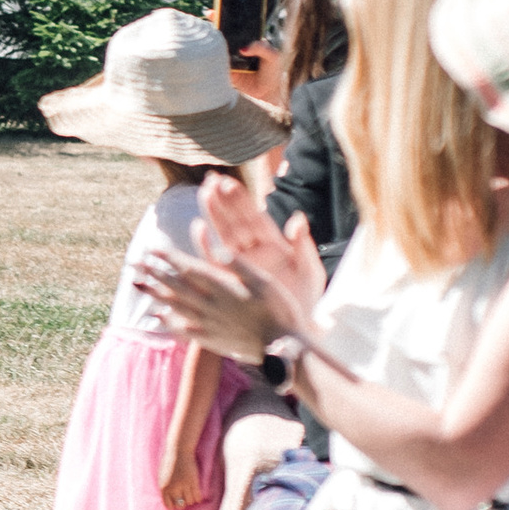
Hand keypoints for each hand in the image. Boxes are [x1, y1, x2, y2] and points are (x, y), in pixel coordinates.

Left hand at [132, 246, 275, 363]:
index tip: (150, 249)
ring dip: (154, 294)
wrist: (284, 349)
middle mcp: (210, 306)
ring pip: (175, 306)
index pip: (189, 269)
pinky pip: (183, 329)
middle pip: (175, 286)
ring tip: (136, 285)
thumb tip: (216, 248)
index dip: (168, 258)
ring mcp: (208, 324)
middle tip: (133, 263)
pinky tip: (157, 317)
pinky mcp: (211, 340)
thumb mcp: (264, 281)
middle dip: (153, 273)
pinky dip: (168, 322)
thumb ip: (238, 265)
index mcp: (222, 288)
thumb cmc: (280, 310)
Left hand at [157, 451, 205, 509]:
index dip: (174, 505)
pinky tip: (198, 494)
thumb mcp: (163, 477)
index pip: (169, 505)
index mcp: (164, 488)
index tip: (177, 502)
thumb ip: (166, 488)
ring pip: (190, 501)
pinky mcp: (193, 482)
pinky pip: (197, 496)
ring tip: (191, 493)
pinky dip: (198, 497)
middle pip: (180, 505)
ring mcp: (184, 485)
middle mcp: (173, 488)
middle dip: (183, 503)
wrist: (179, 451)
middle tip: (185, 498)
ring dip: (191, 499)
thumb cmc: (170, 463)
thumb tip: (170, 501)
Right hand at [193, 170, 325, 314]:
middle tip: (211, 180)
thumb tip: (298, 217)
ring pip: (224, 235)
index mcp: (274, 246)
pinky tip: (198, 228)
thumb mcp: (310, 271)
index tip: (228, 182)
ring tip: (204, 193)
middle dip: (224, 201)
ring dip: (214, 214)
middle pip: (237, 221)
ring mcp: (242, 265)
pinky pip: (215, 260)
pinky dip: (206, 244)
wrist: (296, 328)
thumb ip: (303, 245)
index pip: (255, 218)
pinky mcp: (231, 279)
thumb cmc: (305, 300)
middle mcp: (255, 252)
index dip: (241, 200)